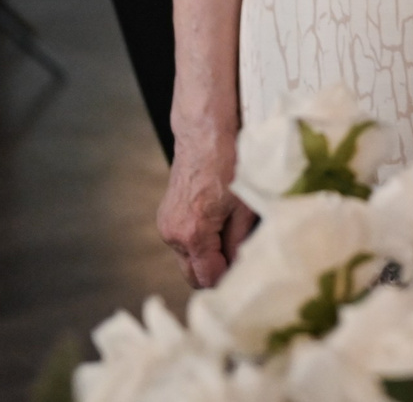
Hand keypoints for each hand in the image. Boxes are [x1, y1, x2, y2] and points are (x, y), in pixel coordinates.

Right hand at [157, 133, 257, 288]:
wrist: (205, 134)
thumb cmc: (229, 163)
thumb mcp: (245, 208)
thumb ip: (240, 244)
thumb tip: (240, 269)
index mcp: (193, 235)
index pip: (208, 279)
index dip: (228, 279)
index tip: (245, 272)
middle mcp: (173, 235)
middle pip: (193, 275)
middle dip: (216, 271)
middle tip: (240, 257)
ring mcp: (166, 226)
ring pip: (189, 259)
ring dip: (208, 256)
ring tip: (231, 233)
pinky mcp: (166, 217)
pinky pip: (184, 243)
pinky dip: (200, 241)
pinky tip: (218, 222)